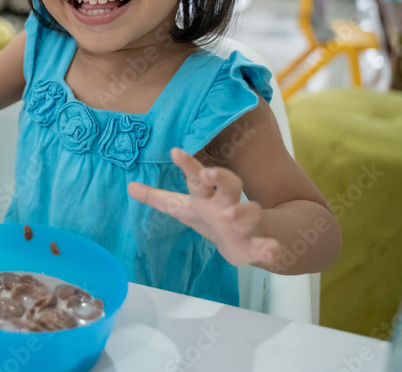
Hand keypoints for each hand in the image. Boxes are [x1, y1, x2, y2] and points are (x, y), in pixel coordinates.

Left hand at [127, 147, 280, 266]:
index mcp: (207, 196)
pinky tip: (272, 249)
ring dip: (242, 211)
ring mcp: (243, 223)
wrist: (243, 238)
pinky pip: (264, 246)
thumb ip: (157, 198)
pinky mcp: (254, 245)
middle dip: (220, 177)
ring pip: (248, 212)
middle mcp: (227, 204)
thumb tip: (129, 186)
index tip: (175, 152)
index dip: (187, 164)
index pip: (196, 177)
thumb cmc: (209, 216)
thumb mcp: (182, 207)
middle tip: (209, 173)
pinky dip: (268, 248)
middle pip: (229, 184)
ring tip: (231, 214)